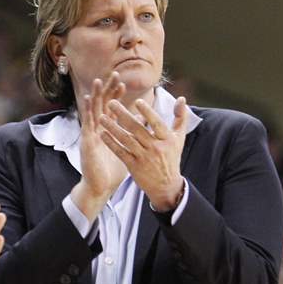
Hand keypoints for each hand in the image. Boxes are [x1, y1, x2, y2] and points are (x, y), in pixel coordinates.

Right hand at [72, 73, 127, 219]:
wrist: (101, 187)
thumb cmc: (112, 171)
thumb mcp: (126, 149)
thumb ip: (133, 135)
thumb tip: (144, 124)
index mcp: (107, 131)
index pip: (112, 109)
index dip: (117, 96)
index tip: (124, 83)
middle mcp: (98, 130)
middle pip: (103, 105)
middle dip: (108, 89)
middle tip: (114, 74)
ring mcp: (91, 134)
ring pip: (93, 110)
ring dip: (96, 95)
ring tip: (99, 81)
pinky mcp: (87, 141)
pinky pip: (87, 123)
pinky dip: (87, 110)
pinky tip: (88, 99)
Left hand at [100, 95, 187, 210]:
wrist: (166, 185)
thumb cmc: (171, 157)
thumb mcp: (179, 138)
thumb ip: (180, 118)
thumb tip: (181, 98)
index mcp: (167, 139)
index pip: (157, 123)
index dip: (148, 112)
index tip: (138, 101)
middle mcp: (155, 148)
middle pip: (137, 129)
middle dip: (123, 115)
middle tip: (111, 103)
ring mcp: (144, 157)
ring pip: (126, 140)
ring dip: (112, 128)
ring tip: (102, 118)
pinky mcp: (133, 166)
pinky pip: (120, 152)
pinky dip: (111, 143)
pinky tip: (102, 134)